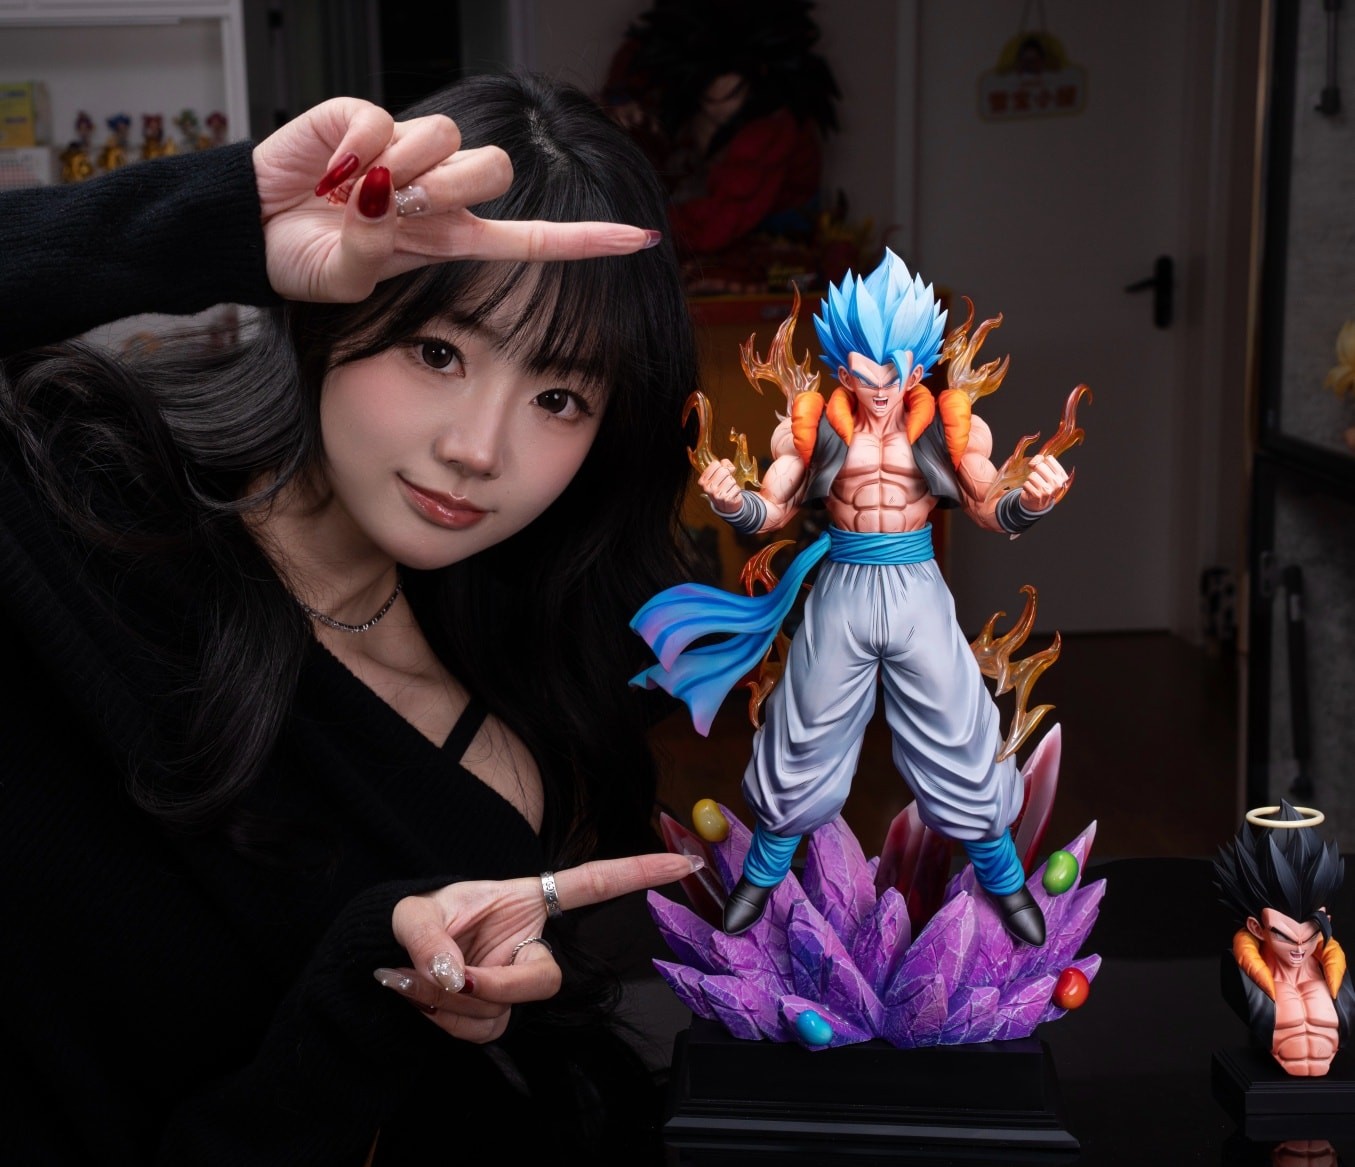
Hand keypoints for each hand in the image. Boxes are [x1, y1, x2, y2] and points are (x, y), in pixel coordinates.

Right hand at [252, 97, 658, 303]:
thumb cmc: (306, 259)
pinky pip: (382, 118)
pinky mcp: (367, 116)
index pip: (532, 238)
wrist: (251, 231)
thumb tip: (384, 191)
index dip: (585, 239)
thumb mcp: (346, 279)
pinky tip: (329, 165)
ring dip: (397, 167)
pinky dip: (352, 146)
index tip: (641, 240)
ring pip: (444, 136)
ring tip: (350, 190)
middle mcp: (440, 192)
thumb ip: (374, 248)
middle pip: (496, 168)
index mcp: (450, 239)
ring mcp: (407, 151)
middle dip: (454, 185)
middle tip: (399, 205)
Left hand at [376, 852, 699, 1042]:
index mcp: (530, 900)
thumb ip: (430, 937)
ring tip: (412, 976)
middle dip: (495, 985)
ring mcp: (518, 982)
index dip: (641, 873)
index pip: (595, 886)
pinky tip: (421, 995)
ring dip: (450, 1003)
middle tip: (449, 978)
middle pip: (545, 977)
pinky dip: (444, 1020)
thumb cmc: (420, 916)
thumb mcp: (415, 912)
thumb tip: (454, 976)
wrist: (393, 955)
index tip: (684, 863)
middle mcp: (532, 943)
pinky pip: (482, 1031)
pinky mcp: (499, 1014)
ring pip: (504, 1011)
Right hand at [699, 459, 743, 514]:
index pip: (715, 464)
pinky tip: (732, 494)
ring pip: (731, 479)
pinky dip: (737, 490)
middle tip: (726, 481)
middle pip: (724, 471)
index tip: (722, 472)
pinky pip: (737, 488)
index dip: (722, 466)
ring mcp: (716, 494)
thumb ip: (723, 466)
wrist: (725, 506)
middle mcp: (708, 488)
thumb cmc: (721, 489)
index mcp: (703, 481)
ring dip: (733, 483)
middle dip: (728, 475)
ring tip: (729, 488)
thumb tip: (730, 466)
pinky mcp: (726, 499)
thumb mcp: (717, 476)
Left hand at [1019, 453, 1068, 511]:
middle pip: (1040, 466)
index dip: (1040, 461)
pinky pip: (1026, 484)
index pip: (1049, 459)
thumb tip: (1035, 461)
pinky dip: (1026, 486)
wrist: (1038, 503)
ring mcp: (1048, 490)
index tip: (1039, 467)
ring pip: (1032, 475)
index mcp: (1062, 475)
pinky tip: (1031, 490)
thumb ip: (1041, 462)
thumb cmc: (1042, 484)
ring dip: (1030, 480)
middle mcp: (1057, 483)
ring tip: (1034, 485)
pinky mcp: (1037, 495)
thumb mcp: (1046, 473)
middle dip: (1034, 470)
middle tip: (1036, 478)